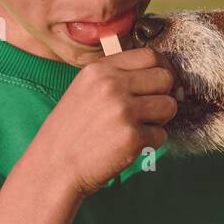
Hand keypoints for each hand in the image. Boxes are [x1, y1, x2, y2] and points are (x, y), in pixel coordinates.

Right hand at [40, 46, 177, 198]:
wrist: (54, 167)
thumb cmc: (71, 132)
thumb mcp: (85, 90)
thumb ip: (118, 78)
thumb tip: (164, 75)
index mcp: (100, 70)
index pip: (150, 55)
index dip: (162, 69)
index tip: (160, 84)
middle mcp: (112, 86)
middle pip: (165, 78)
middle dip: (163, 95)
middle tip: (148, 111)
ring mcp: (124, 111)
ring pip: (169, 106)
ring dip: (159, 120)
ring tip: (135, 128)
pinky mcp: (133, 137)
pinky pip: (161, 135)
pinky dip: (150, 143)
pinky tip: (126, 146)